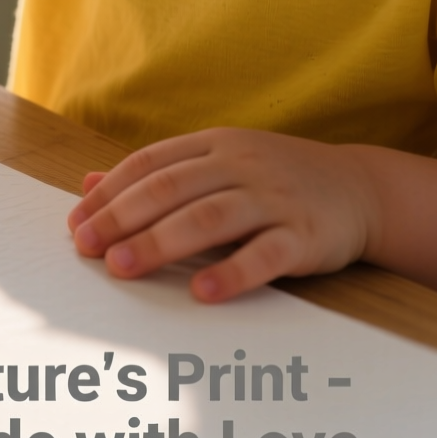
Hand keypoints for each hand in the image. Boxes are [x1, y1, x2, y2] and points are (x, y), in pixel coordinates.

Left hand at [66, 128, 380, 301]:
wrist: (360, 188)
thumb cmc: (271, 180)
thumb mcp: (214, 164)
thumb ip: (154, 175)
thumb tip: (87, 184)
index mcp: (213, 146)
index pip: (148, 164)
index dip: (108, 194)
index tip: (76, 225)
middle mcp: (241, 165)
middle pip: (170, 189)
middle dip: (122, 218)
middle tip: (87, 248)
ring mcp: (274, 198)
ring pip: (209, 217)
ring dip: (159, 242)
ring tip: (122, 266)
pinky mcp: (305, 235)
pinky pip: (264, 254)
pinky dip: (231, 272)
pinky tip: (201, 291)